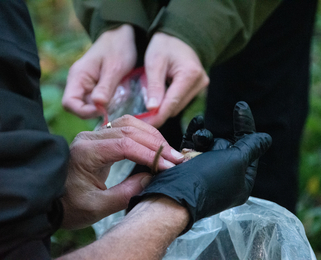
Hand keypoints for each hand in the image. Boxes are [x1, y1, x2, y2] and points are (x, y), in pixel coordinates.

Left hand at [61, 115, 183, 228]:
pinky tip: (155, 143)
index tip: (170, 166)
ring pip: (129, 123)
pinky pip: (125, 127)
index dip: (150, 155)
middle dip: (157, 144)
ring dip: (152, 136)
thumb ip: (126, 192)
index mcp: (86, 152)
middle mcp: (90, 137)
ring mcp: (94, 134)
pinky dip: (144, 133)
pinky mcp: (100, 137)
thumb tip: (151, 177)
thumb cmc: (70, 206)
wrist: (50, 200)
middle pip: (130, 130)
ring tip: (169, 151)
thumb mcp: (97, 207)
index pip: (125, 145)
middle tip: (177, 158)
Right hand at [62, 25, 136, 118]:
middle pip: (78, 107)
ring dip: (102, 108)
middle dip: (94, 111)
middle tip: (112, 107)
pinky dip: (106, 103)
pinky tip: (117, 98)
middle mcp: (78, 82)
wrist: (121, 35)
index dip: (83, 111)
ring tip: (116, 100)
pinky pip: (96, 101)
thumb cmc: (118, 48)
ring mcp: (86, 85)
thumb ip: (105, 87)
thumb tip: (98, 105)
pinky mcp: (94, 87)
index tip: (102, 110)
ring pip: (89, 106)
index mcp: (78, 76)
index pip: (69, 103)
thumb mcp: (115, 68)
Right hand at [129, 102, 271, 230]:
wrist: (172, 195)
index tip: (240, 106)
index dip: (246, 126)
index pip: (249, 149)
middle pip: (226, 146)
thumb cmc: (207, 179)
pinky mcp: (187, 166)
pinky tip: (196, 121)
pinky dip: (194, 133)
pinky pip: (192, 145)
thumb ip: (251, 146)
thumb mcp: (235, 161)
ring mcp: (204, 172)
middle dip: (218, 142)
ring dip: (203, 138)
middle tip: (211, 148)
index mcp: (241, 181)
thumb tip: (266, 138)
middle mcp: (223, 177)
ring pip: (208, 144)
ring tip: (198, 141)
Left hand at [143, 32, 209, 127]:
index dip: (157, 117)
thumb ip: (154, 86)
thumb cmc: (165, 45)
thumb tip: (152, 109)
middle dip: (158, 114)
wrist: (179, 37)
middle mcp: (199, 83)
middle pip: (175, 108)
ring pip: (178, 107)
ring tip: (146, 108)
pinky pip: (180, 102)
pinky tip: (157, 101)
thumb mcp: (154, 62)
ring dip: (163, 109)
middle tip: (139, 117)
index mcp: (190, 74)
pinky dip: (168, 104)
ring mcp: (201, 87)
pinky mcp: (198, 89)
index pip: (172, 104)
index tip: (142, 125)